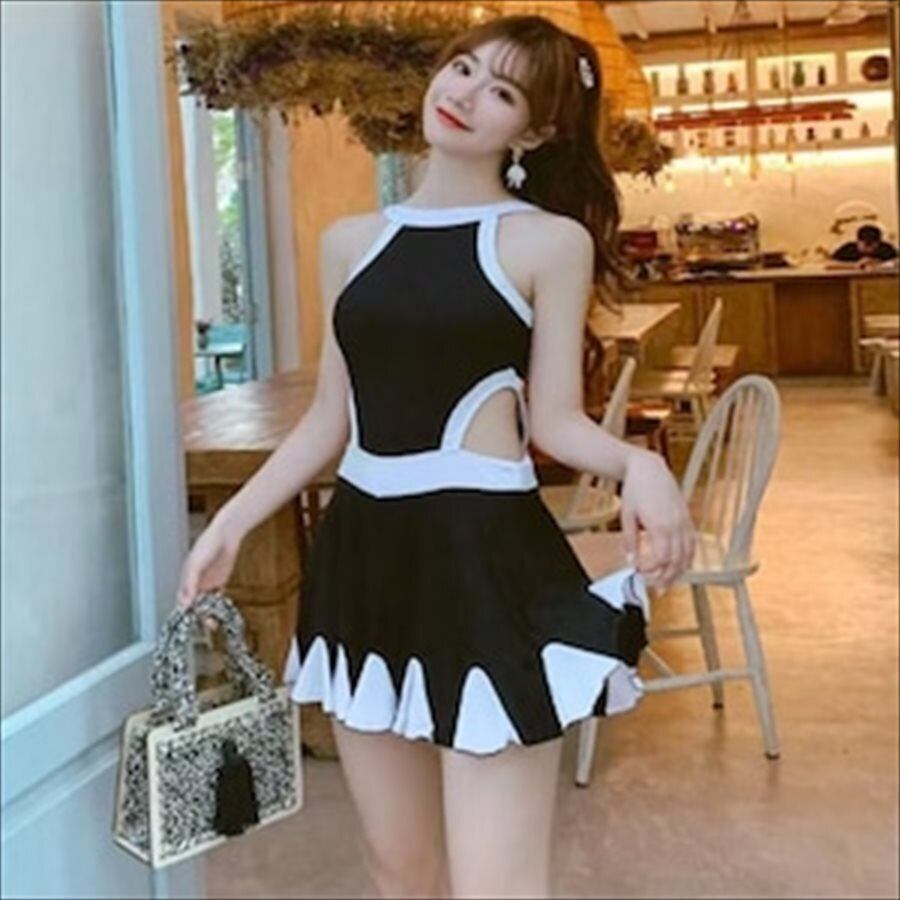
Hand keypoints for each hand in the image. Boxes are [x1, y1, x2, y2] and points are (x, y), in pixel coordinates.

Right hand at [176, 516, 243, 629]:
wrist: (227, 535)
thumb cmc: (208, 544)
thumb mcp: (196, 564)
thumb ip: (191, 583)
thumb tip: (186, 602)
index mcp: (185, 579)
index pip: (182, 600)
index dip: (184, 612)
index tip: (188, 623)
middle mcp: (195, 583)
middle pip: (193, 605)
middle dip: (196, 616)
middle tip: (203, 626)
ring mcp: (207, 583)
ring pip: (205, 604)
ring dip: (207, 614)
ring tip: (212, 624)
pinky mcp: (219, 583)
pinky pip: (216, 598)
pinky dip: (217, 607)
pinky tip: (219, 615)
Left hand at [619, 448, 695, 590]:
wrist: (649, 468)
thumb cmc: (636, 489)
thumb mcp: (627, 516)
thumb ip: (630, 541)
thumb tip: (630, 560)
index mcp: (660, 526)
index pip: (661, 559)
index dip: (652, 570)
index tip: (640, 572)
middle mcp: (676, 525)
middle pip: (677, 561)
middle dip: (666, 577)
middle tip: (656, 588)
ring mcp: (684, 522)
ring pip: (688, 555)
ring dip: (678, 571)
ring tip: (668, 582)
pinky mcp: (688, 518)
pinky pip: (692, 543)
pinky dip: (688, 557)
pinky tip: (680, 565)